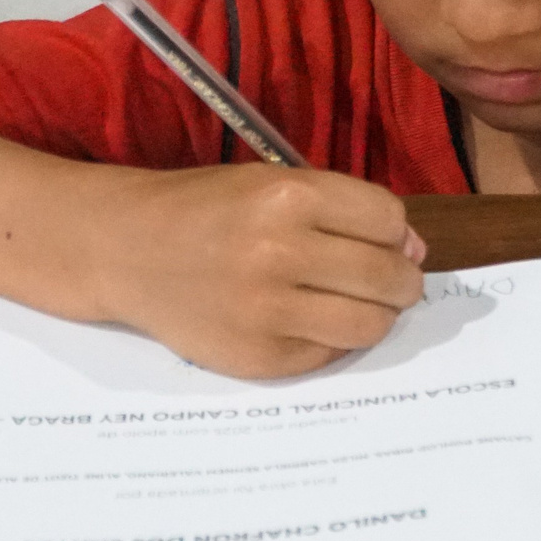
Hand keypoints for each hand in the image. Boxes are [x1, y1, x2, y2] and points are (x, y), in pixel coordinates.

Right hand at [87, 165, 427, 378]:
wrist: (126, 249)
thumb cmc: (206, 210)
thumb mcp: (269, 184)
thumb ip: (342, 210)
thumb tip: (413, 250)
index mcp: (288, 196)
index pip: (388, 221)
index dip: (395, 232)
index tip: (382, 239)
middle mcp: (280, 252)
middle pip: (388, 277)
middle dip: (401, 281)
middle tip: (389, 281)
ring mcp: (268, 311)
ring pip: (370, 324)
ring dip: (378, 315)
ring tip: (357, 303)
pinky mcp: (258, 357)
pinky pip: (329, 354)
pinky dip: (332, 340)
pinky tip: (309, 320)